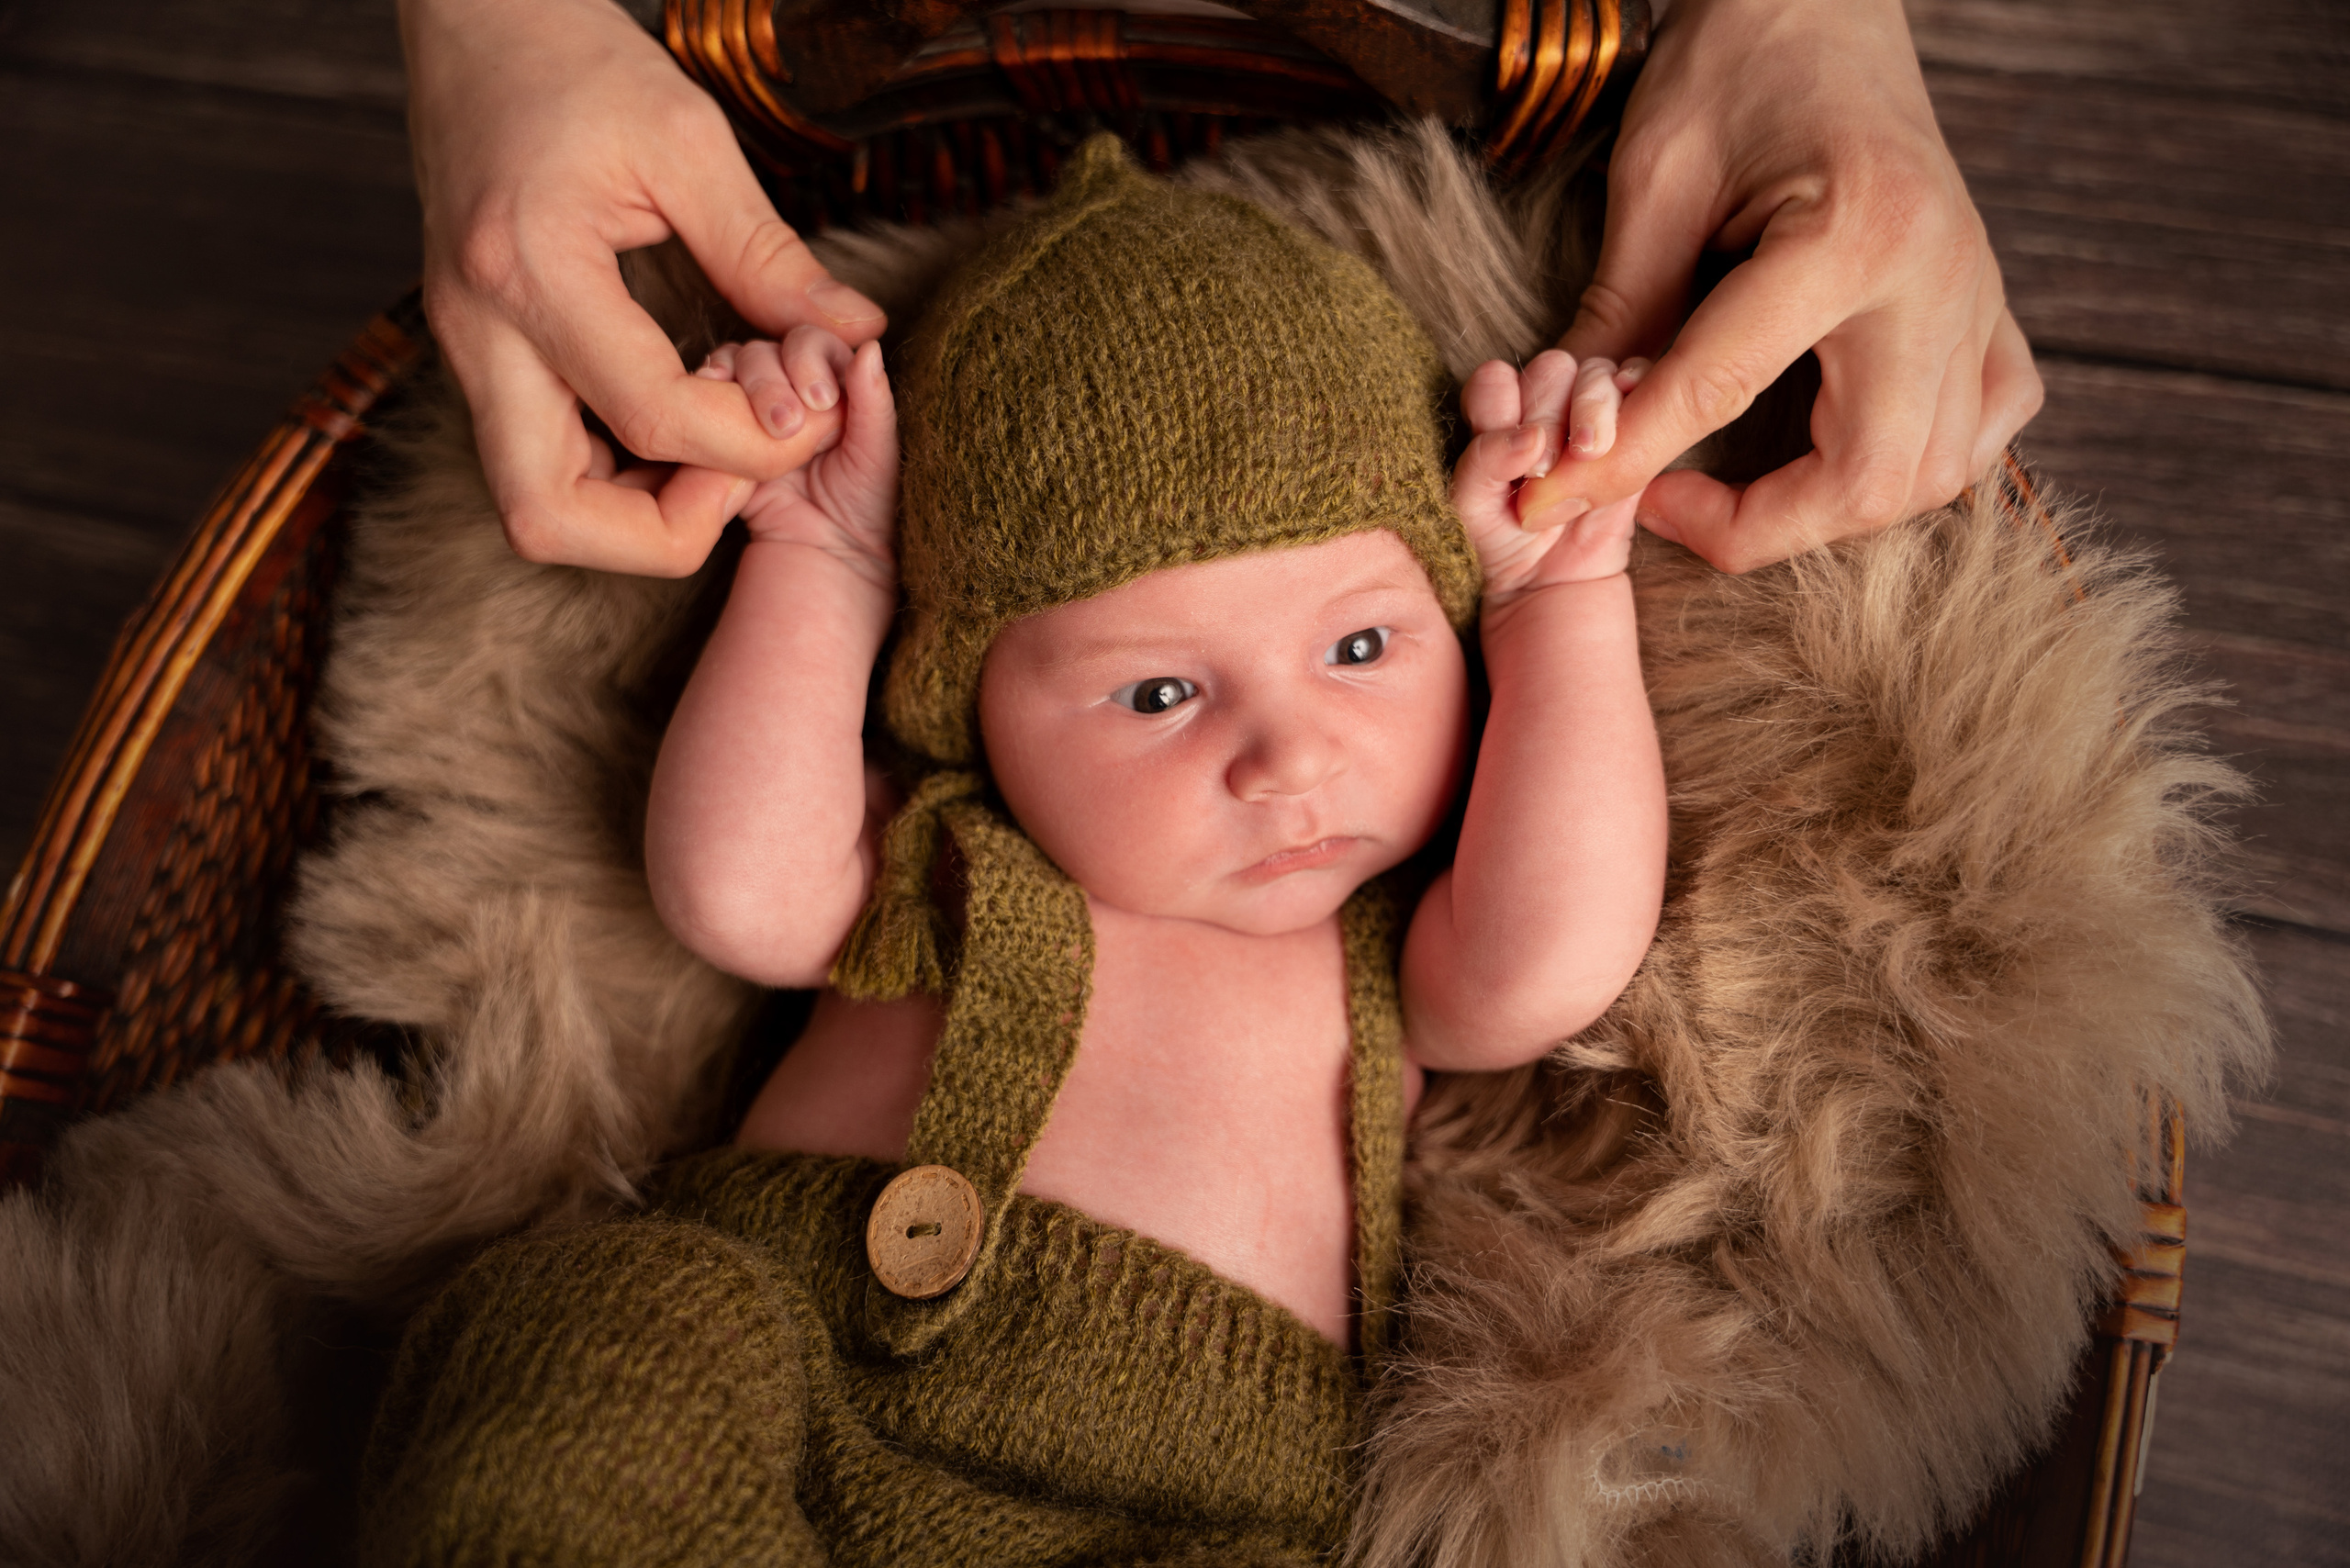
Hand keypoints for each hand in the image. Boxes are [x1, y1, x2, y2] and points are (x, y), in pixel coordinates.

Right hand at [400, 0, 887, 576]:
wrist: (472, 27)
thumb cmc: (576, 64)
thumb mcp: (689, 142)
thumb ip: (770, 256)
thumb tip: (856, 336)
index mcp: (528, 269)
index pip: (650, 418)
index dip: (750, 444)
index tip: (810, 409)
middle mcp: (478, 333)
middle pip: (548, 520)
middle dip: (665, 531)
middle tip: (741, 466)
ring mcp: (468, 357)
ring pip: (536, 512)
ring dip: (638, 515)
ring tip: (719, 439)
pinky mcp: (483, 363)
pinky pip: (542, 470)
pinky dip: (620, 479)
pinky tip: (684, 418)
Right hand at [699, 329, 898, 587]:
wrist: (827, 558)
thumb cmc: (868, 509)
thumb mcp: (878, 456)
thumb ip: (873, 402)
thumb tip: (870, 346)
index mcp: (838, 382)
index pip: (815, 344)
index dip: (811, 359)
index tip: (820, 399)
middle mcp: (795, 385)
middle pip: (771, 348)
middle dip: (773, 378)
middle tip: (787, 422)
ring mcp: (756, 406)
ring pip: (737, 366)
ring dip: (745, 385)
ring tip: (761, 425)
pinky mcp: (723, 429)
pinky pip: (708, 396)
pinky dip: (708, 391)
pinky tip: (711, 399)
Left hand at [1453, 351, 1646, 600]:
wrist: (1553, 585)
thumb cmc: (1502, 542)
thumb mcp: (1472, 505)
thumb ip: (1483, 461)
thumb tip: (1529, 436)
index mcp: (1499, 414)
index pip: (1497, 378)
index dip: (1501, 402)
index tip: (1515, 449)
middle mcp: (1545, 406)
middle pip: (1552, 369)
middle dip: (1548, 414)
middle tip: (1545, 466)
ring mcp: (1592, 416)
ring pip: (1596, 374)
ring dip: (1591, 407)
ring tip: (1586, 454)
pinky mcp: (1636, 432)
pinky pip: (1643, 390)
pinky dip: (1635, 394)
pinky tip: (1620, 433)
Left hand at [1520, 0, 2042, 572]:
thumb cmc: (1735, 62)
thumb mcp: (1654, 176)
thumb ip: (1619, 311)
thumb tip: (1570, 436)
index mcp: (1852, 233)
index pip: (1721, 390)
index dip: (1625, 463)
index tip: (1552, 502)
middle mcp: (1939, 277)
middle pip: (1867, 475)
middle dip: (1757, 524)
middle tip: (1667, 501)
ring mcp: (1979, 295)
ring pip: (1934, 474)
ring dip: (1832, 510)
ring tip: (1740, 485)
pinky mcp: (1992, 303)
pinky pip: (1985, 428)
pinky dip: (1921, 466)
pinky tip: (1847, 449)